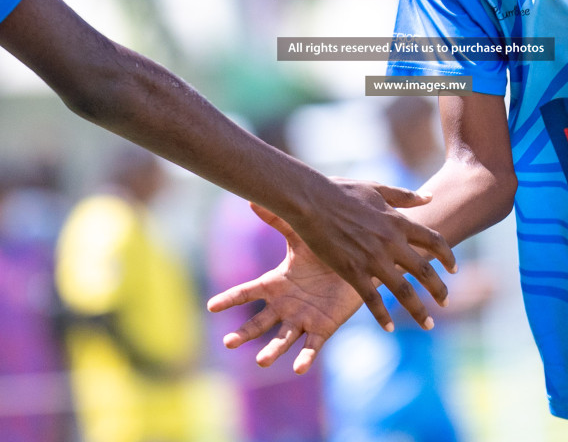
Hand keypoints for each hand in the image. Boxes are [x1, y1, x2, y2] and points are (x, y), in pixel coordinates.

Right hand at [207, 204, 365, 373]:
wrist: (355, 264)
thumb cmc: (323, 252)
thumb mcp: (300, 236)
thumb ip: (278, 221)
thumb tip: (253, 198)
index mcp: (275, 285)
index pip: (247, 293)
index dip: (230, 300)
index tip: (211, 307)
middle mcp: (285, 306)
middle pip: (260, 323)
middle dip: (245, 333)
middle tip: (229, 342)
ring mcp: (302, 319)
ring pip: (283, 339)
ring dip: (272, 351)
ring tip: (262, 361)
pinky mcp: (322, 329)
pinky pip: (312, 346)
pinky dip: (305, 358)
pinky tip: (299, 368)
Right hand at [284, 177, 455, 331]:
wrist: (311, 200)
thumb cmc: (341, 190)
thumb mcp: (377, 188)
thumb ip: (405, 196)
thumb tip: (429, 197)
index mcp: (398, 221)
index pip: (435, 241)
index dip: (448, 256)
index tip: (453, 270)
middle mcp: (391, 242)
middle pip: (425, 272)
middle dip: (439, 290)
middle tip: (445, 303)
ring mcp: (373, 259)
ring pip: (405, 291)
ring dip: (419, 310)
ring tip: (428, 324)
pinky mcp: (353, 272)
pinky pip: (373, 299)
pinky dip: (383, 315)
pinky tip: (390, 327)